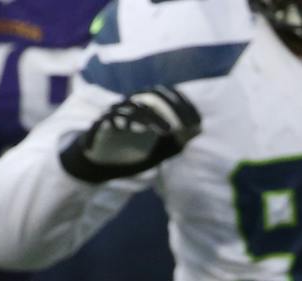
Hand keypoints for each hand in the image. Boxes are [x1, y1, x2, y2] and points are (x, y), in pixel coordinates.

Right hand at [60, 85, 201, 182]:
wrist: (103, 164)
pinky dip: (126, 123)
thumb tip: (200, 129)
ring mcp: (115, 113)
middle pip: (150, 95)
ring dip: (153, 117)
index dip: (181, 103)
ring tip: (168, 131)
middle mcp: (130, 106)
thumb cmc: (132, 153)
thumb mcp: (160, 150)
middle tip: (187, 123)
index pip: (164, 95)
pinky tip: (143, 132)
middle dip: (171, 106)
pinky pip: (112, 118)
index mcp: (145, 108)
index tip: (197, 119)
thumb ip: (178, 140)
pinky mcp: (101, 125)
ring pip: (133, 105)